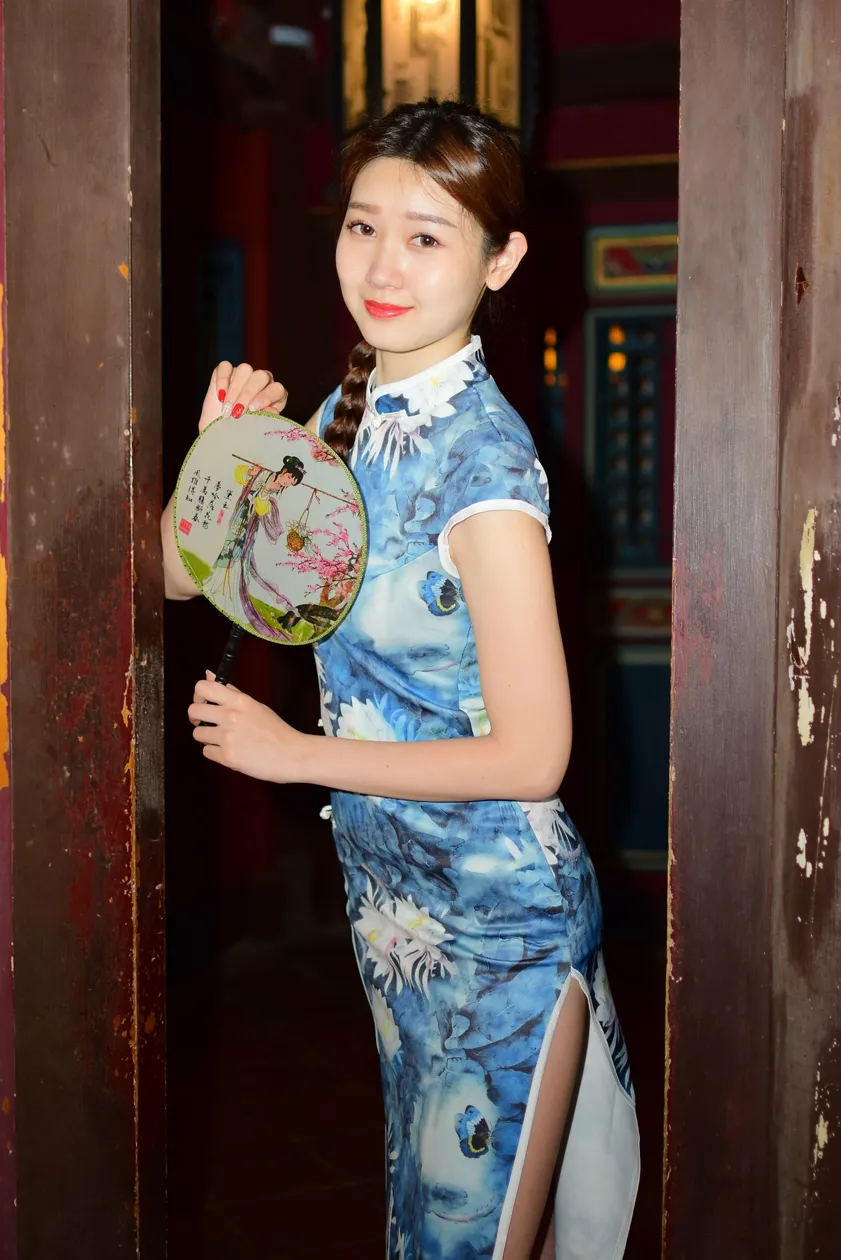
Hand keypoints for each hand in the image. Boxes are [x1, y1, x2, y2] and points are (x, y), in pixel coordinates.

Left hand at [189, 677, 304, 782]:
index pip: (203, 688)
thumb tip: (208, 675)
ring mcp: (228, 737)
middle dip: (197, 717)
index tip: (203, 702)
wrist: (292, 755)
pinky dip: (216, 753)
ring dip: (207, 737)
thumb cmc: (276, 731)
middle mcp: (231, 716)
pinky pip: (206, 752)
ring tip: (225, 739)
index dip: (198, 695)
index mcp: (239, 701)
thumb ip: (230, 692)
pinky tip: (231, 751)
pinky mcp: (227, 757)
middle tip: (207, 722)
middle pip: (193, 710)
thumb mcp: (255, 705)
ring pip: (197, 733)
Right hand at [198, 361, 288, 432]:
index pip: (277, 389)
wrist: (217, 432)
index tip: (253, 409)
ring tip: (227, 408)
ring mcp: (244, 374)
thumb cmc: (240, 432)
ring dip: (235, 389)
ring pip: (245, 369)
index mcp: (275, 395)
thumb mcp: (254, 428)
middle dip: (248, 394)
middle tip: (237, 411)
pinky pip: (225, 367)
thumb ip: (265, 419)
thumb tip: (274, 411)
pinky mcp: (225, 371)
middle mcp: (262, 382)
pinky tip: (220, 396)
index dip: (266, 397)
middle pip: (261, 376)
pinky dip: (222, 380)